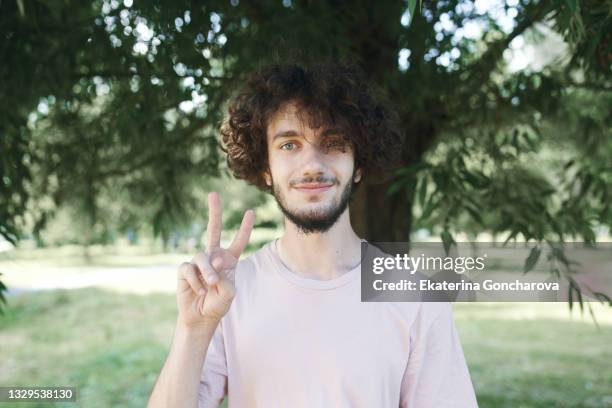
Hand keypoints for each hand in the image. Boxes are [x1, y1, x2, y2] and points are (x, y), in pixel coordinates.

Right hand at [176, 192, 254, 326]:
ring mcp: (198, 261)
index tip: (251, 212)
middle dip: (214, 211)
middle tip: (213, 194)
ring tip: (211, 285)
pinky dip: (196, 281)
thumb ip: (225, 277)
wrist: (201, 317)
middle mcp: (213, 256)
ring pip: (202, 258)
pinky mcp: (184, 269)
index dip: (245, 227)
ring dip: (208, 272)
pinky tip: (198, 291)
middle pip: (213, 229)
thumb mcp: (229, 293)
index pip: (239, 241)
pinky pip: (190, 269)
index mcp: (229, 260)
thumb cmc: (218, 304)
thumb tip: (213, 262)